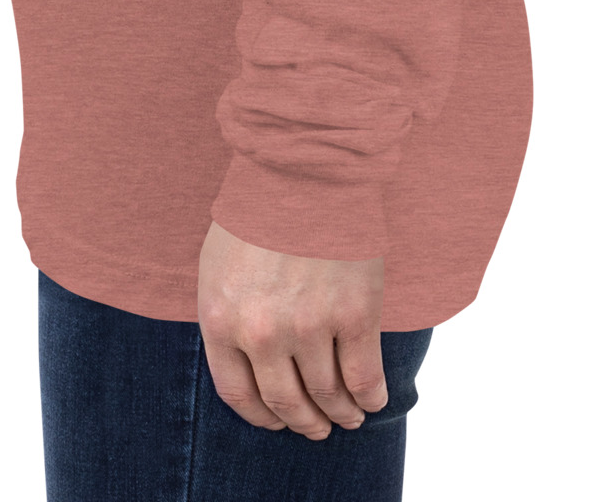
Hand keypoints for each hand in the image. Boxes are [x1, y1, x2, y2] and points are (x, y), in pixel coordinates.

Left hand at [196, 220, 389, 440]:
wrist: (304, 164)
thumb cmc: (258, 208)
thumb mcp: (218, 264)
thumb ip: (227, 315)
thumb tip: (245, 361)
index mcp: (220, 319)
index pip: (239, 395)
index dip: (263, 417)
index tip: (278, 421)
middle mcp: (262, 332)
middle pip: (285, 402)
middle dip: (304, 422)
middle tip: (317, 428)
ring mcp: (309, 326)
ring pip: (327, 394)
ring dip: (340, 414)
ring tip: (348, 418)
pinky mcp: (354, 313)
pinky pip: (364, 376)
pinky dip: (371, 397)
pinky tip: (373, 401)